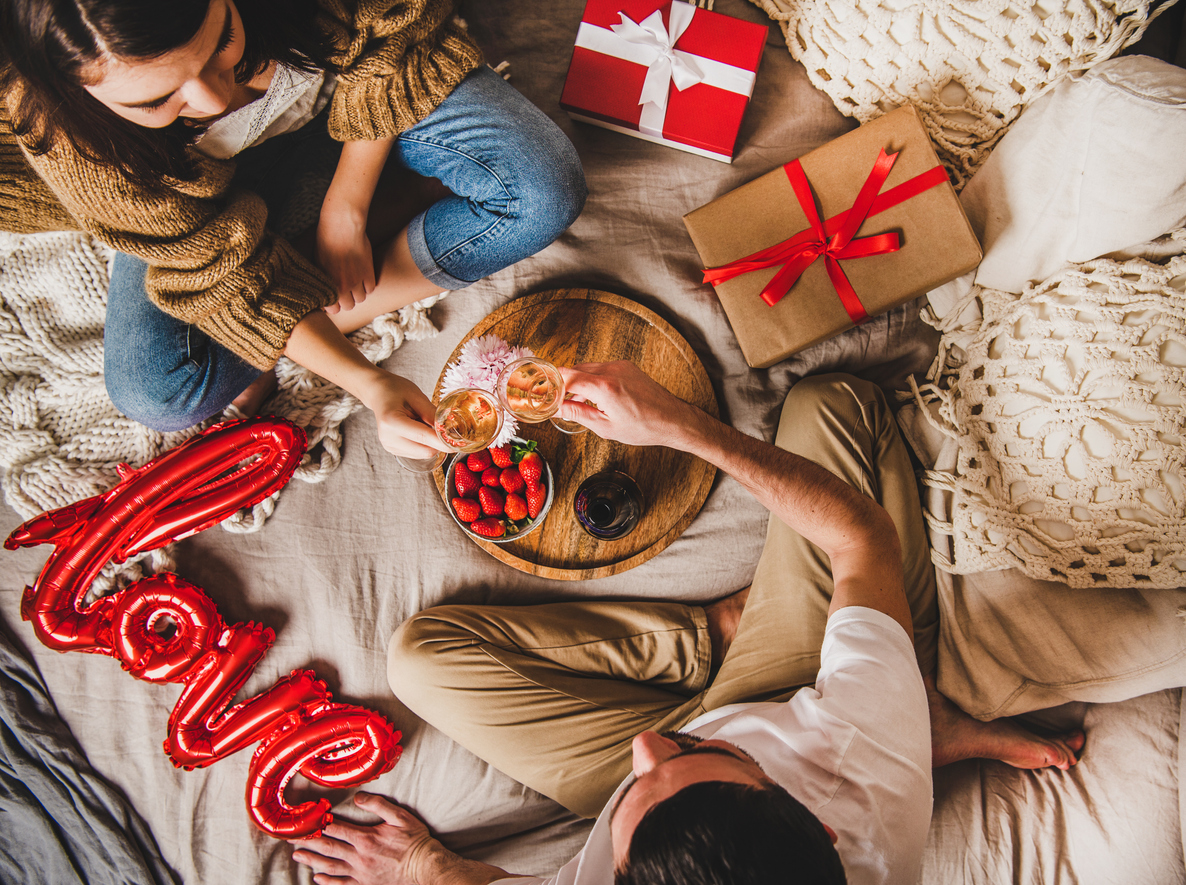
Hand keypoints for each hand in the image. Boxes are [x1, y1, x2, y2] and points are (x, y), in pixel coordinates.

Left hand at [290, 793, 437, 884]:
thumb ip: (378, 805)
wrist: (424, 867)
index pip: (336, 830)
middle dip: (309, 843)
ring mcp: (360, 873)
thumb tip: (358, 796)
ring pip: (330, 867)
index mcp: (366, 838)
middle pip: (328, 848)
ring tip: (298, 856)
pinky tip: (317, 877)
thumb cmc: (414, 841)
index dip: (320, 824)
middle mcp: (358, 857)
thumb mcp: (400, 816)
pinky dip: (327, 881)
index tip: (308, 820)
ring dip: (312, 861)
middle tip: (293, 839)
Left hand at [317, 199, 375, 314]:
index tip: (334, 299)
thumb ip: (322, 282)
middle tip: (345, 291)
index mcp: (328, 285)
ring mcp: (357, 281)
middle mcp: (343, 287)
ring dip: (358, 293)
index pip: (333, 309)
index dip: (334, 305)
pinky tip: (363, 276)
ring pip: (361, 298)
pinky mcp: (369, 272)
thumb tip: (322, 295)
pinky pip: (371, 288)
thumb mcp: (317, 264)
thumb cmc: (325, 242)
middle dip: (346, 300)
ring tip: (354, 283)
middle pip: (349, 306)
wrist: (341, 226)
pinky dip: (368, 285)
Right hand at [359, 371, 450, 458]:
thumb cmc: (396, 390)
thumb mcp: (417, 397)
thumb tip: (452, 429)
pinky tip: (417, 429)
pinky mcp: (393, 450)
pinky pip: (418, 453)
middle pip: (426, 451)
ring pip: (424, 454)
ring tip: (423, 423)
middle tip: (442, 425)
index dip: (445, 441)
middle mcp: (388, 438)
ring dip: (432, 443)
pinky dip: (424, 444)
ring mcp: (389, 446)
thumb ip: (434, 415)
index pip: (425, 438)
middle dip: (440, 442)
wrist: (378, 392)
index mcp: (392, 422)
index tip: (461, 441)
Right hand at [558, 361, 699, 447]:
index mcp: (603, 387)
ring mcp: (620, 366)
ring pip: (587, 368)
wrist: (671, 419)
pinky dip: (592, 379)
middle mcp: (611, 371)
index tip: (544, 394)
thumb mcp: (605, 427)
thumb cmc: (643, 427)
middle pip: (574, 369)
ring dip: (578, 381)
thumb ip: (577, 414)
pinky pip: (601, 369)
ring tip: (575, 401)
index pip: (566, 376)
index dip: (551, 384)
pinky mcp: (626, 366)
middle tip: (555, 398)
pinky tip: (593, 396)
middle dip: (563, 383)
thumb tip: (557, 409)